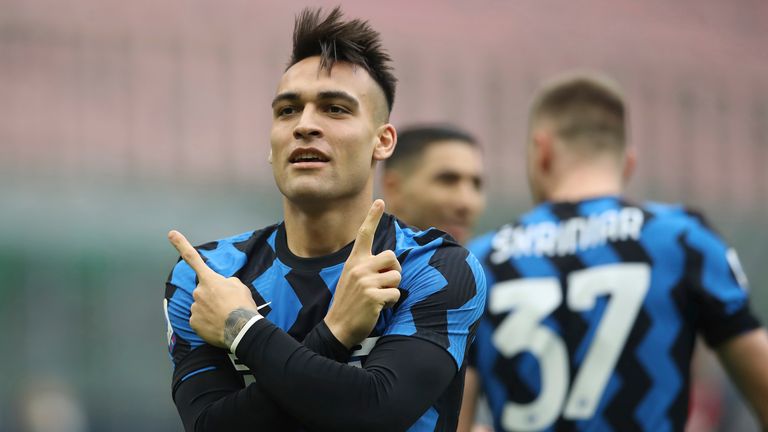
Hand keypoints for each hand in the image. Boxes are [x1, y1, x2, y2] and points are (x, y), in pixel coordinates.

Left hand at [168, 230, 258, 348]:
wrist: (241, 330)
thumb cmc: (242, 306)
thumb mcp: (239, 286)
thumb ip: (226, 281)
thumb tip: (220, 286)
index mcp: (210, 280)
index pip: (193, 258)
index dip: (181, 244)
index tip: (171, 234)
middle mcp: (198, 292)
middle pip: (203, 291)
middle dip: (212, 296)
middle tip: (228, 306)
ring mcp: (195, 308)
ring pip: (201, 306)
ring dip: (211, 310)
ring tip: (225, 317)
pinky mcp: (193, 323)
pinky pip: (199, 320)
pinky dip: (207, 322)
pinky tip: (218, 325)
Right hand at [324, 200, 401, 348]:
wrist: (338, 326)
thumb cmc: (350, 302)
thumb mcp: (353, 278)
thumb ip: (367, 267)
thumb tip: (391, 260)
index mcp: (354, 261)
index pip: (364, 234)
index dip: (372, 217)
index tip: (379, 201)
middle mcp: (359, 268)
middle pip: (392, 257)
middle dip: (394, 270)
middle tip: (383, 284)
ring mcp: (365, 282)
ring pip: (396, 276)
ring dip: (392, 289)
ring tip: (377, 297)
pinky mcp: (373, 296)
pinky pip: (396, 294)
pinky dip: (391, 303)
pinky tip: (377, 307)